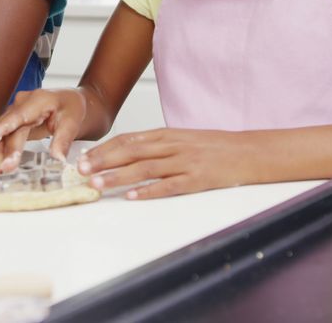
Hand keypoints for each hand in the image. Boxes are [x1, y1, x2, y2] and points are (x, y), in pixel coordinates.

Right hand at [0, 88, 86, 172]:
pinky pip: (4, 135)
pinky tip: (0, 164)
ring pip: (1, 132)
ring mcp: (16, 111)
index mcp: (37, 100)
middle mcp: (22, 103)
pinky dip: (2, 150)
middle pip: (7, 128)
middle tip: (3, 168)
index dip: (0, 127)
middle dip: (3, 149)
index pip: (16, 116)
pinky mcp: (14, 121)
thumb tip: (57, 158)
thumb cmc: (71, 107)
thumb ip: (63, 141)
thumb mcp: (72, 123)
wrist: (70, 101)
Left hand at [77, 129, 255, 199]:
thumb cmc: (216, 147)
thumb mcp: (184, 140)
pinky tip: (133, 197)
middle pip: (131, 152)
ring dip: (118, 177)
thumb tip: (127, 154)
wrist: (250, 152)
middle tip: (81, 171)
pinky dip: (150, 191)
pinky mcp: (198, 179)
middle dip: (103, 161)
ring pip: (145, 168)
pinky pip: (170, 185)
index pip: (128, 140)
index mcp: (168, 135)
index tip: (84, 158)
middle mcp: (173, 146)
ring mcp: (185, 162)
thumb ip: (158, 146)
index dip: (104, 149)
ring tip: (98, 184)